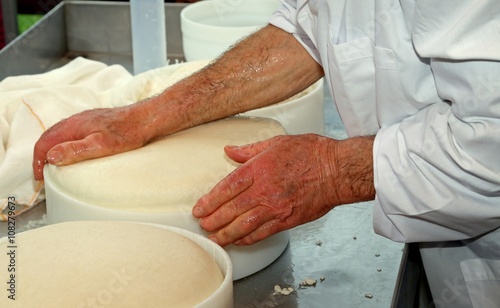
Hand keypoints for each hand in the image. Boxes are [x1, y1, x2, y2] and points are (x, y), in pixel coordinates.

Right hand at [33, 105, 151, 180]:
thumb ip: (75, 150)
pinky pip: (73, 133)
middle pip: (50, 137)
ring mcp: (86, 120)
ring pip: (61, 134)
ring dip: (54, 149)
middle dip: (42, 155)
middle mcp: (76, 120)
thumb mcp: (100, 145)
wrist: (147, 118)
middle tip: (43, 173)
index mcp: (73, 125)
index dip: (38, 160)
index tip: (40, 176)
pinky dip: (66, 144)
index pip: (45, 142)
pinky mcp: (96, 123)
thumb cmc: (127, 132)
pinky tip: (75, 152)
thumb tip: (51, 156)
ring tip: (56, 165)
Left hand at [192, 134, 375, 245]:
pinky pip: (263, 232)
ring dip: (226, 234)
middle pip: (231, 209)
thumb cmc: (310, 153)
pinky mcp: (287, 219)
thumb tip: (229, 150)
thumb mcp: (277, 142)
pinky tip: (238, 241)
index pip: (227, 187)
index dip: (210, 200)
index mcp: (259, 168)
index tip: (199, 208)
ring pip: (244, 225)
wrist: (337, 170)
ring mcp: (276, 207)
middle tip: (202, 225)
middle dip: (213, 220)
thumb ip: (250, 150)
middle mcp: (264, 190)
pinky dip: (248, 238)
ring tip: (213, 238)